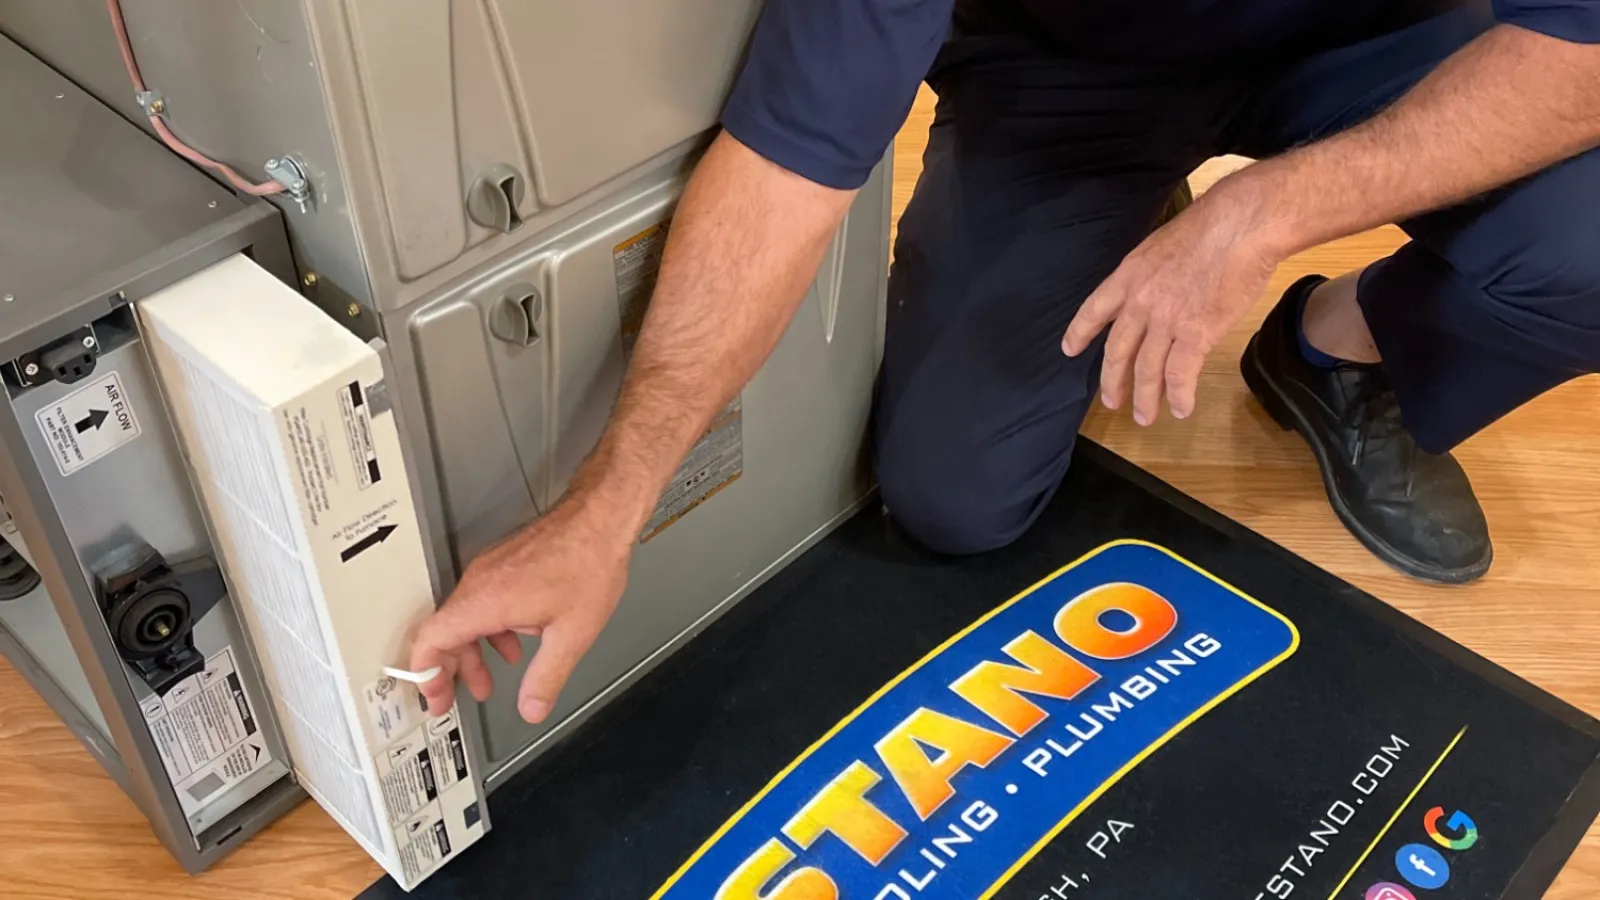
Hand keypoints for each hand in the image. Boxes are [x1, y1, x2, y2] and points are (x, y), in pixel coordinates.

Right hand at [408, 495, 634, 723]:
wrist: (601, 517)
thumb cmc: (588, 563)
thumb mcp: (571, 635)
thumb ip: (546, 677)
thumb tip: (531, 709)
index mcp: (485, 601)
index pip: (431, 640)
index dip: (426, 675)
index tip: (434, 698)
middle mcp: (479, 582)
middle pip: (444, 631)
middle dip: (450, 670)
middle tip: (455, 696)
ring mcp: (489, 568)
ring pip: (464, 616)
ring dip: (473, 650)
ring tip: (489, 678)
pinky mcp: (503, 562)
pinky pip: (481, 600)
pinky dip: (490, 628)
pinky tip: (516, 641)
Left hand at [1062, 180, 1284, 423]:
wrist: (1240, 225)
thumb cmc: (1212, 227)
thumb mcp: (1162, 245)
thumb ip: (1153, 274)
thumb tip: (1159, 290)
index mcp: (1129, 276)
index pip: (1094, 310)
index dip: (1080, 332)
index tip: (1069, 350)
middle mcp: (1140, 302)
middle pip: (1117, 350)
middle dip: (1113, 381)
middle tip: (1112, 401)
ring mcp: (1165, 320)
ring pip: (1147, 370)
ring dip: (1145, 398)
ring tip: (1144, 417)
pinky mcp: (1195, 333)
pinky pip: (1180, 374)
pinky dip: (1179, 396)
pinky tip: (1181, 408)